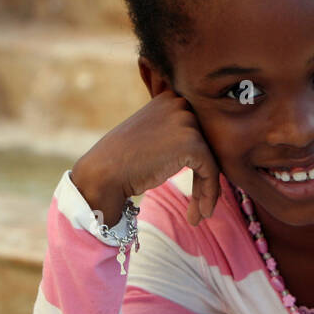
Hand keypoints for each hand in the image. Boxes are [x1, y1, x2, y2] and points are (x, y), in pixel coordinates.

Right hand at [71, 90, 221, 226]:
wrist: (102, 174)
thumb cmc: (122, 160)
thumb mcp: (150, 134)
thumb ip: (173, 132)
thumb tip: (200, 146)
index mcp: (170, 98)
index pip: (197, 131)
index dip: (198, 161)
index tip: (196, 187)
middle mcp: (180, 104)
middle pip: (206, 145)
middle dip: (204, 178)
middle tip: (200, 206)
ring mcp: (187, 122)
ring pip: (210, 161)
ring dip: (206, 191)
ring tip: (200, 214)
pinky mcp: (193, 143)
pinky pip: (211, 172)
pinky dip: (209, 194)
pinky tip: (202, 214)